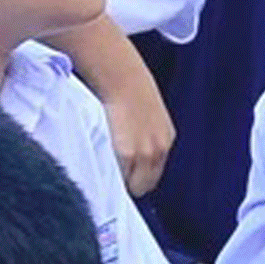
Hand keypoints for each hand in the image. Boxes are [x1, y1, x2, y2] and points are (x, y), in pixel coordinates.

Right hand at [99, 68, 173, 199]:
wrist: (121, 77)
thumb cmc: (128, 90)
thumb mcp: (147, 115)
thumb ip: (144, 136)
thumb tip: (131, 153)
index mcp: (166, 139)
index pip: (154, 174)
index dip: (138, 178)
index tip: (126, 178)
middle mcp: (159, 150)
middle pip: (145, 185)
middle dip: (129, 184)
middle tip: (111, 177)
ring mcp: (145, 155)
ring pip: (132, 186)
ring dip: (118, 182)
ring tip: (104, 170)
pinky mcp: (128, 155)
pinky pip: (118, 178)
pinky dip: (108, 176)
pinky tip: (99, 165)